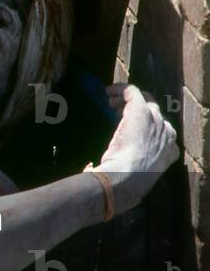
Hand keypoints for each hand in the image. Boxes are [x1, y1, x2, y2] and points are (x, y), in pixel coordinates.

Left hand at [97, 84, 178, 212]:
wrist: (129, 177)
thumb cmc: (128, 181)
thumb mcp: (134, 175)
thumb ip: (128, 168)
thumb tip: (101, 168)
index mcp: (169, 151)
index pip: (159, 131)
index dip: (143, 126)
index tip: (125, 126)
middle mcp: (167, 134)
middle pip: (155, 112)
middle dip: (137, 109)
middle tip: (117, 110)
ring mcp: (157, 121)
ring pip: (144, 101)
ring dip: (127, 100)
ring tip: (111, 101)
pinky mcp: (141, 110)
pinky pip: (133, 92)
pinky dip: (121, 89)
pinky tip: (108, 91)